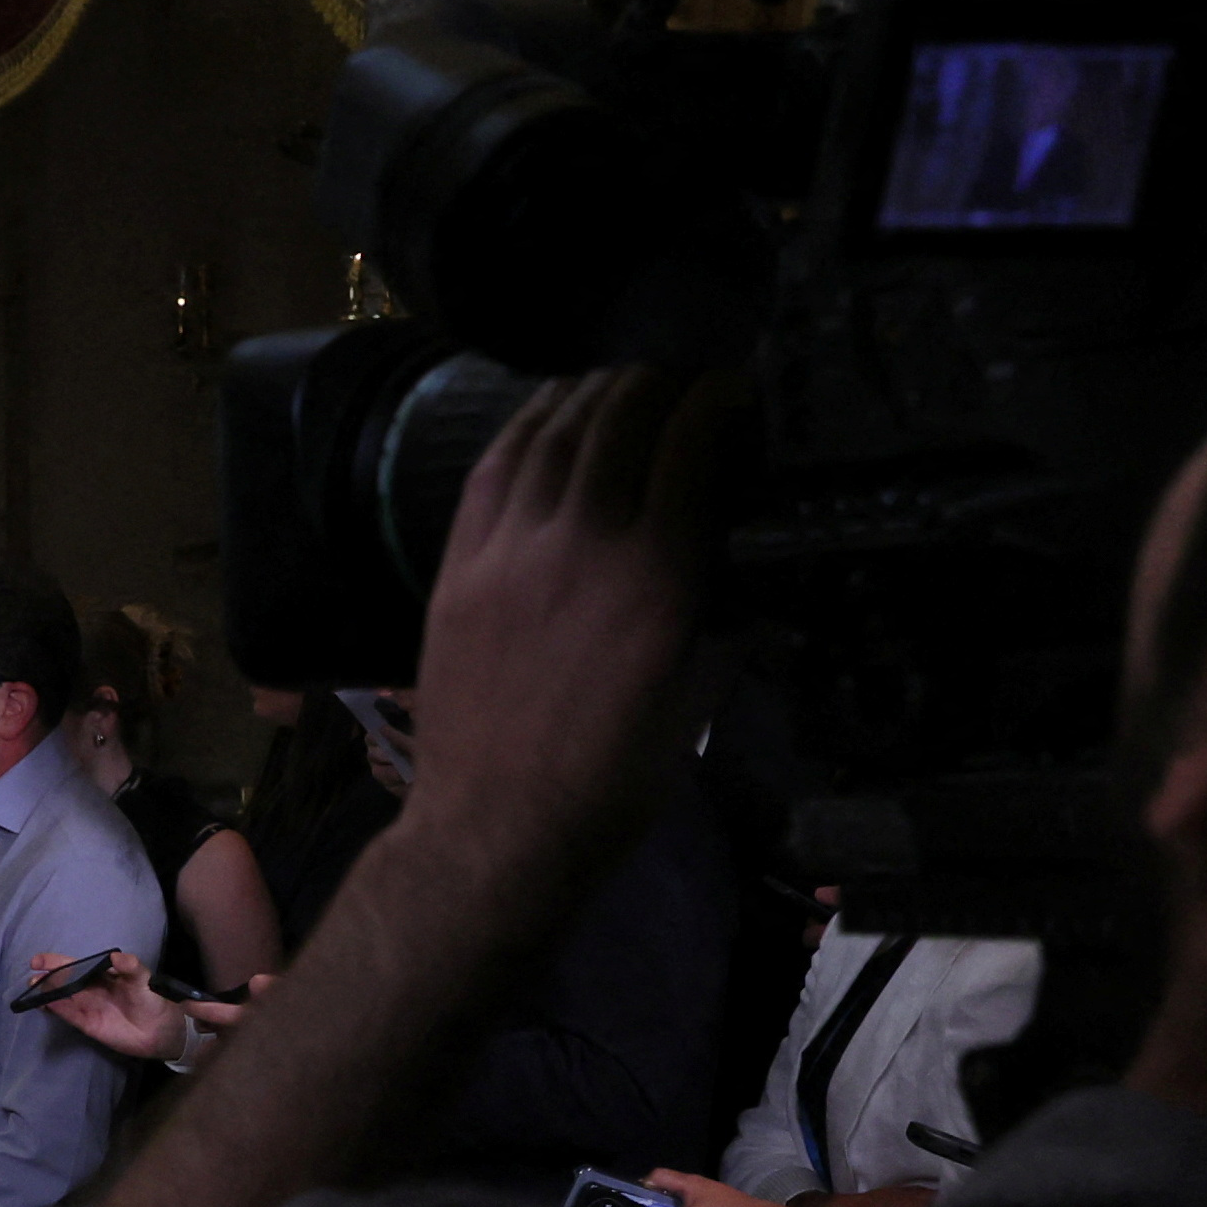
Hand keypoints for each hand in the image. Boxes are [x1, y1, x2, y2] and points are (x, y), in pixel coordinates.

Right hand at [31, 951, 189, 1067]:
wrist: (160, 1029)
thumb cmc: (152, 999)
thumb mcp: (144, 979)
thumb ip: (131, 966)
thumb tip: (116, 956)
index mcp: (101, 974)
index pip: (75, 965)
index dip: (57, 962)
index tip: (40, 961)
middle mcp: (90, 988)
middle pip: (63, 981)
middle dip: (47, 978)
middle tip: (33, 979)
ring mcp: (87, 1006)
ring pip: (61, 998)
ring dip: (46, 994)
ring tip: (33, 992)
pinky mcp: (87, 1024)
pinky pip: (68, 1015)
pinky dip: (56, 1010)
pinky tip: (45, 1005)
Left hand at [393, 366, 734, 890]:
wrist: (496, 830)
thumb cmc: (611, 784)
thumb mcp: (696, 702)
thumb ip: (725, 623)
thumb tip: (749, 572)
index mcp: (657, 579)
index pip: (689, 446)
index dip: (716, 400)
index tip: (735, 389)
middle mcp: (583, 545)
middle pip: (619, 420)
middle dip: (658, 381)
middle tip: (682, 375)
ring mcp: (510, 550)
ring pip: (552, 432)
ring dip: (593, 392)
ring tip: (623, 381)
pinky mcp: (458, 566)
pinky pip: (493, 469)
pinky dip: (526, 426)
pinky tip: (548, 413)